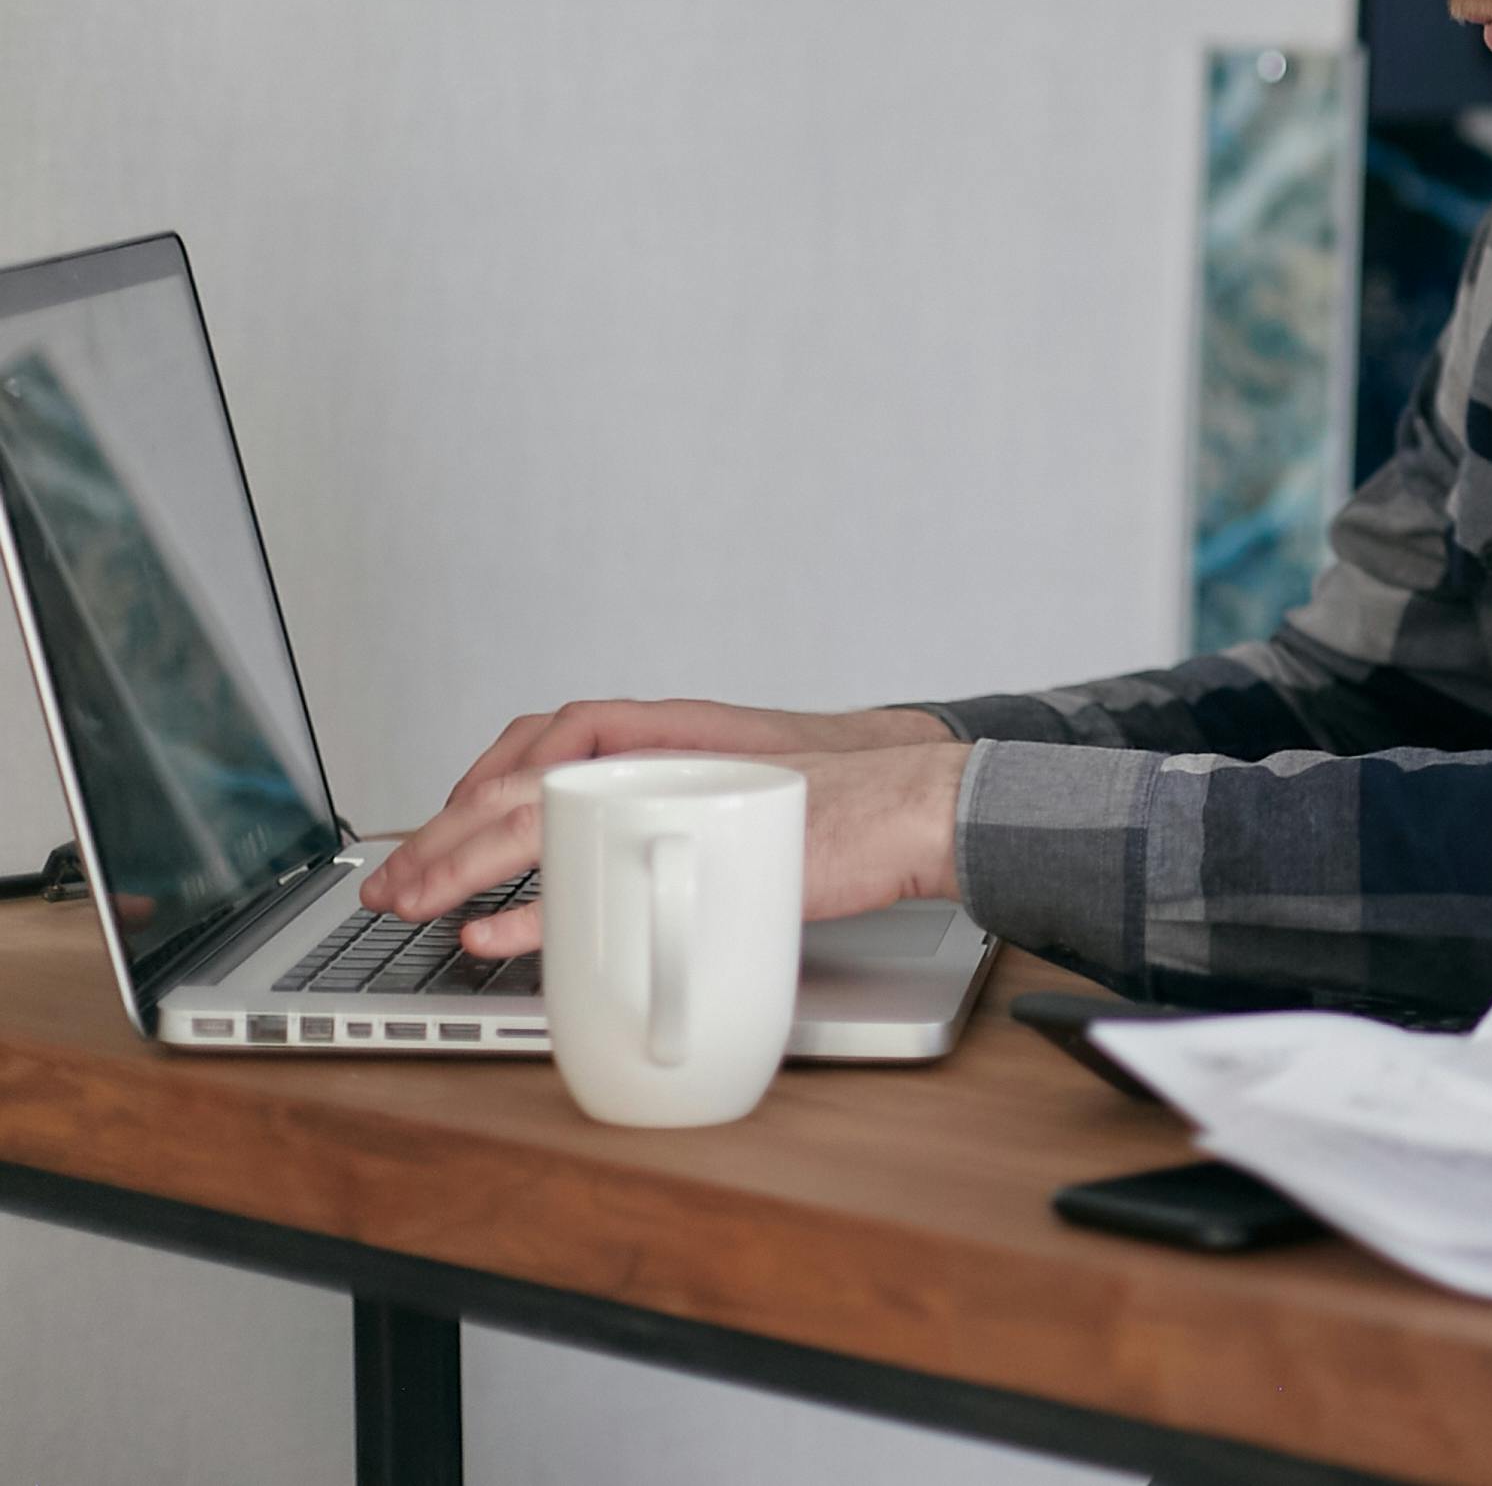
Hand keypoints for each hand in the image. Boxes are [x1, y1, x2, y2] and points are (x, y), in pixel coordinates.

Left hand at [359, 698, 950, 924]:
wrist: (919, 802)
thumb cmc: (845, 811)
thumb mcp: (742, 798)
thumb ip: (678, 820)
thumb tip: (624, 871)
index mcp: (665, 742)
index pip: (541, 746)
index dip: (474, 787)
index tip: (433, 836)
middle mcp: (658, 756)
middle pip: (516, 781)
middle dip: (438, 833)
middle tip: (391, 883)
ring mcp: (671, 793)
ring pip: (533, 814)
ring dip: (457, 858)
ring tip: (411, 899)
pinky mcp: (692, 843)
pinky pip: (587, 874)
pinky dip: (529, 905)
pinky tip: (489, 930)